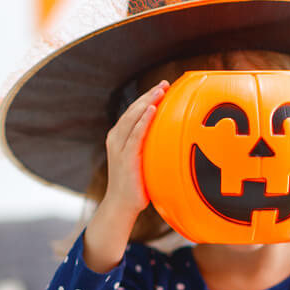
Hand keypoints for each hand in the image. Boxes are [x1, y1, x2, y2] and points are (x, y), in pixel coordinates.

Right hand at [82, 80, 167, 270]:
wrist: (121, 206)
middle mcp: (116, 138)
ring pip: (133, 118)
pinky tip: (153, 109)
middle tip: (165, 84)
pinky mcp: (126, 157)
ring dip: (148, 102)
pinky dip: (144, 120)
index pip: (134, 112)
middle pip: (133, 110)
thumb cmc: (135, 185)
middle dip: (149, 95)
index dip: (147, 98)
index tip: (163, 87)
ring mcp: (119, 147)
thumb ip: (150, 147)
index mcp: (119, 137)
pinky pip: (136, 134)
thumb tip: (173, 139)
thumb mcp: (142, 161)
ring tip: (161, 90)